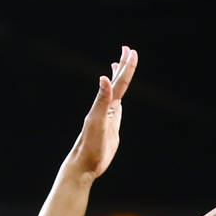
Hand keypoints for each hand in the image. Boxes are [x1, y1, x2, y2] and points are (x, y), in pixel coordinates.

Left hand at [70, 45, 137, 178]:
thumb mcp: (97, 122)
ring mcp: (108, 117)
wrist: (83, 165)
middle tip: (129, 50)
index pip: (119, 82)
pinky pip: (115, 108)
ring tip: (119, 66)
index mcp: (105, 105)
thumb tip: (104, 78)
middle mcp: (106, 108)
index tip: (131, 51)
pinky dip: (116, 99)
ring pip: (116, 93)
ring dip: (118, 79)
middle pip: (117, 83)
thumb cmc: (90, 146)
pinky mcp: (110, 128)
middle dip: (123, 67)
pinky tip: (117, 99)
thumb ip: (101, 100)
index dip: (126, 68)